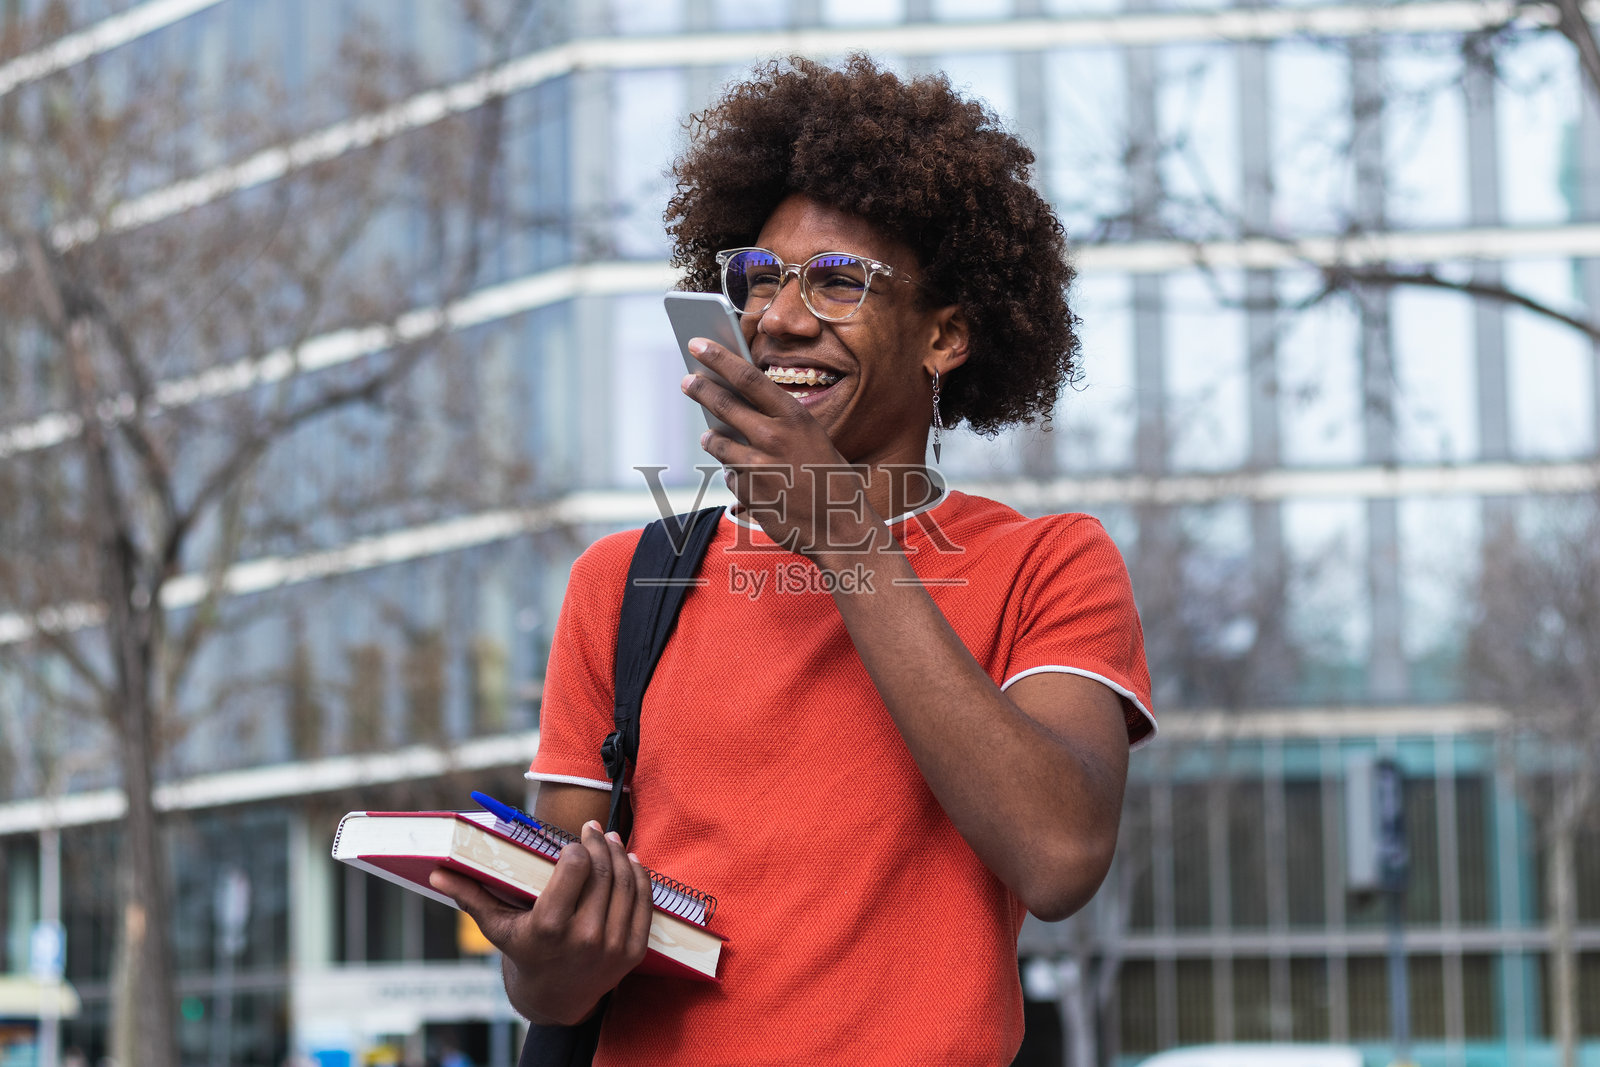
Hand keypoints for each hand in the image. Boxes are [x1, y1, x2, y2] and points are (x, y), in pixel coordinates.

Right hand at [428, 820, 652, 1025]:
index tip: (572, 840)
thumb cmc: (522, 953)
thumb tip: (436, 871)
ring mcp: (612, 946)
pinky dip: (639, 877)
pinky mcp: (632, 952)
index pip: (575, 868)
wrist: (555, 999)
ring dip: (620, 855)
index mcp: (549, 928)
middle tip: (592, 829)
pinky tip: (629, 861)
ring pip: (625, 883)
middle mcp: (584, 938)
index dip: (577, 848)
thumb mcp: (496, 927)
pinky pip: (643, 903)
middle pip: (602, 872)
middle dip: (599, 843)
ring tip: (610, 840)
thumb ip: (470, 895)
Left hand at [682, 337, 881, 557]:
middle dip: (700, 388)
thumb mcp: (813, 439)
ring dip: (712, 439)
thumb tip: (736, 411)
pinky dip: (736, 474)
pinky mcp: (747, 492)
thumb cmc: (830, 479)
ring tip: (711, 437)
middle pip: (723, 404)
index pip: (747, 377)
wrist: (841, 529)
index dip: (718, 358)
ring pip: (717, 443)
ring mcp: (757, 467)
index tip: (697, 344)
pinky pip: (730, 475)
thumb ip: (778, 424)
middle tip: (686, 381)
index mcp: (794, 417)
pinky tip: (755, 481)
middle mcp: (773, 438)